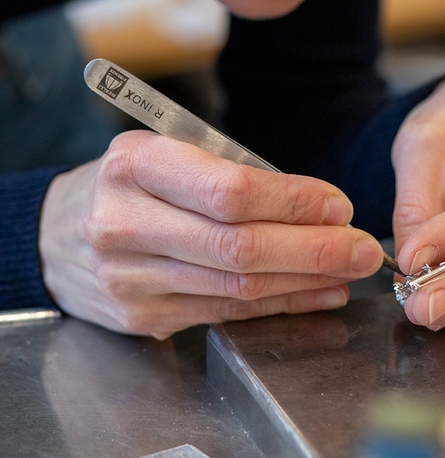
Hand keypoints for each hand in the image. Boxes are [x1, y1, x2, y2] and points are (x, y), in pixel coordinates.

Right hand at [39, 130, 382, 337]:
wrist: (57, 232)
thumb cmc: (129, 181)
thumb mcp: (166, 151)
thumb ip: (230, 172)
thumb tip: (316, 206)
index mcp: (135, 164)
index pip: (227, 190)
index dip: (291, 201)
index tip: (337, 204)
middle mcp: (125, 222)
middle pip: (238, 246)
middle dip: (313, 249)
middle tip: (362, 247)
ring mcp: (130, 278)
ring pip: (237, 285)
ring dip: (305, 281)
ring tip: (349, 270)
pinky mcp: (140, 317)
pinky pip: (225, 311)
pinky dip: (278, 304)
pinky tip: (314, 294)